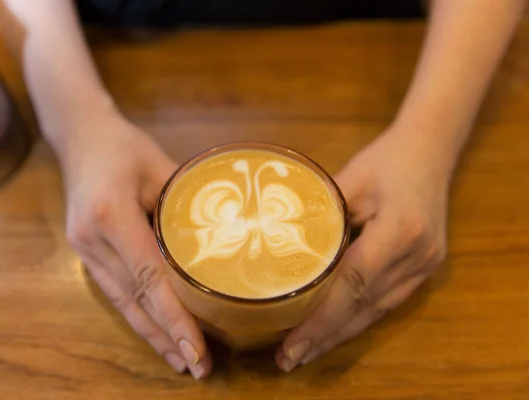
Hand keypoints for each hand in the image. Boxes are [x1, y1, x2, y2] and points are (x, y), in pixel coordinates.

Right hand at [60, 109, 210, 378]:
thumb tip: (228, 235)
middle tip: (197, 366)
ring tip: (180, 360)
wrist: (79, 135)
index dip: (175, 317)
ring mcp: (84, 248)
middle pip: (135, 299)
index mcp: (111, 215)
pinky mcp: (86, 252)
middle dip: (167, 336)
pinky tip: (156, 332)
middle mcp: (92, 239)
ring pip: (122, 302)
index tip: (197, 348)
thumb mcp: (160, 166)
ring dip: (151, 334)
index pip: (149, 278)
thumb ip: (186, 204)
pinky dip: (137, 314)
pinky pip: (115, 291)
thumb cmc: (124, 146)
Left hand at [277, 127, 450, 371]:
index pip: (354, 283)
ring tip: (305, 353)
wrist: (432, 150)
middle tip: (289, 359)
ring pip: (378, 311)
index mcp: (399, 230)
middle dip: (326, 336)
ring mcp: (426, 264)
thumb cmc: (386, 159)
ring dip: (341, 335)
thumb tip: (276, 243)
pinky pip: (387, 301)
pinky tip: (335, 332)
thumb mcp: (349, 178)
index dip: (322, 317)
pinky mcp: (425, 268)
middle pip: (365, 306)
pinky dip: (359, 319)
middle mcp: (418, 255)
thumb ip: (320, 214)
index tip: (293, 340)